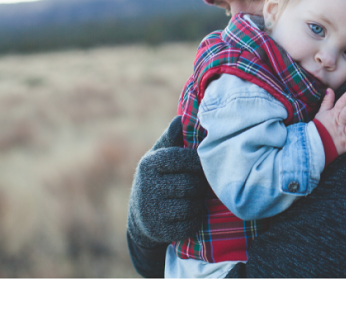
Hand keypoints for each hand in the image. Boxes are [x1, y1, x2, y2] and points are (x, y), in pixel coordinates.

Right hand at [127, 116, 206, 246]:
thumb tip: (181, 118)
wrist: (141, 216)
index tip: (200, 166)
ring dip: (198, 203)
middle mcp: (148, 186)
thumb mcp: (160, 155)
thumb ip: (173, 137)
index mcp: (150, 163)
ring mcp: (152, 211)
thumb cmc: (159, 177)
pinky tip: (188, 214)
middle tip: (197, 185)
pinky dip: (194, 220)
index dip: (198, 163)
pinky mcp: (159, 231)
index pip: (186, 159)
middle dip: (199, 185)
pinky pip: (190, 224)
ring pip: (193, 205)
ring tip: (193, 198)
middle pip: (192, 184)